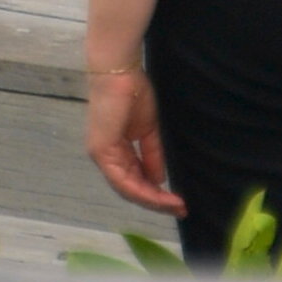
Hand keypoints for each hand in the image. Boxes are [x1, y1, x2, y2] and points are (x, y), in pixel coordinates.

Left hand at [86, 60, 184, 213]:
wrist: (119, 72)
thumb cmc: (132, 93)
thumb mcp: (147, 130)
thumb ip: (151, 155)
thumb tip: (159, 180)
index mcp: (114, 151)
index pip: (133, 180)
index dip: (155, 193)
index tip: (178, 202)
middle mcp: (104, 157)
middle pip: (130, 189)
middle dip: (156, 202)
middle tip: (180, 210)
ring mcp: (100, 155)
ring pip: (127, 189)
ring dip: (152, 200)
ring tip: (175, 206)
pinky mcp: (102, 151)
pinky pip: (122, 179)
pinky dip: (142, 190)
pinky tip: (160, 195)